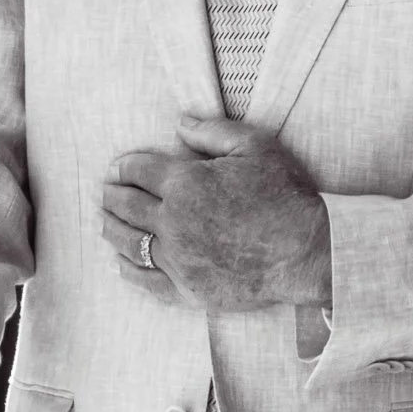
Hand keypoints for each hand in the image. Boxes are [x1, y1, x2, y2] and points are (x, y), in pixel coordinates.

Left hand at [101, 118, 331, 310]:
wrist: (307, 250)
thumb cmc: (285, 195)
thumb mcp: (255, 147)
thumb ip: (212, 132)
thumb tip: (180, 122)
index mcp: (186, 184)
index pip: (139, 172)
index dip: (123, 167)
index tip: (117, 168)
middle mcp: (173, 222)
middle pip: (126, 207)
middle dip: (112, 196)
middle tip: (106, 192)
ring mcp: (177, 260)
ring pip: (128, 243)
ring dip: (111, 229)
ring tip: (105, 222)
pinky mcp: (186, 290)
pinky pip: (145, 280)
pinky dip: (128, 269)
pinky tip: (122, 263)